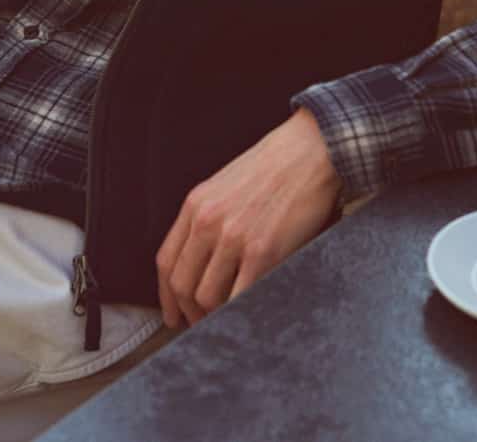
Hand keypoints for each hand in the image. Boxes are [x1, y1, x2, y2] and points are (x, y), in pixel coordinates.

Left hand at [156, 107, 340, 328]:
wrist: (309, 150)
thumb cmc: (273, 168)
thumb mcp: (225, 186)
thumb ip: (208, 220)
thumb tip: (201, 266)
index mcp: (196, 205)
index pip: (166, 262)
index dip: (167, 296)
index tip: (174, 314)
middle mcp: (208, 221)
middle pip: (183, 285)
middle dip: (189, 313)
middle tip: (201, 326)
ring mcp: (234, 238)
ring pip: (207, 298)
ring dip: (214, 318)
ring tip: (226, 323)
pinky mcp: (263, 252)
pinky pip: (240, 298)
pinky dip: (239, 314)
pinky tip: (247, 316)